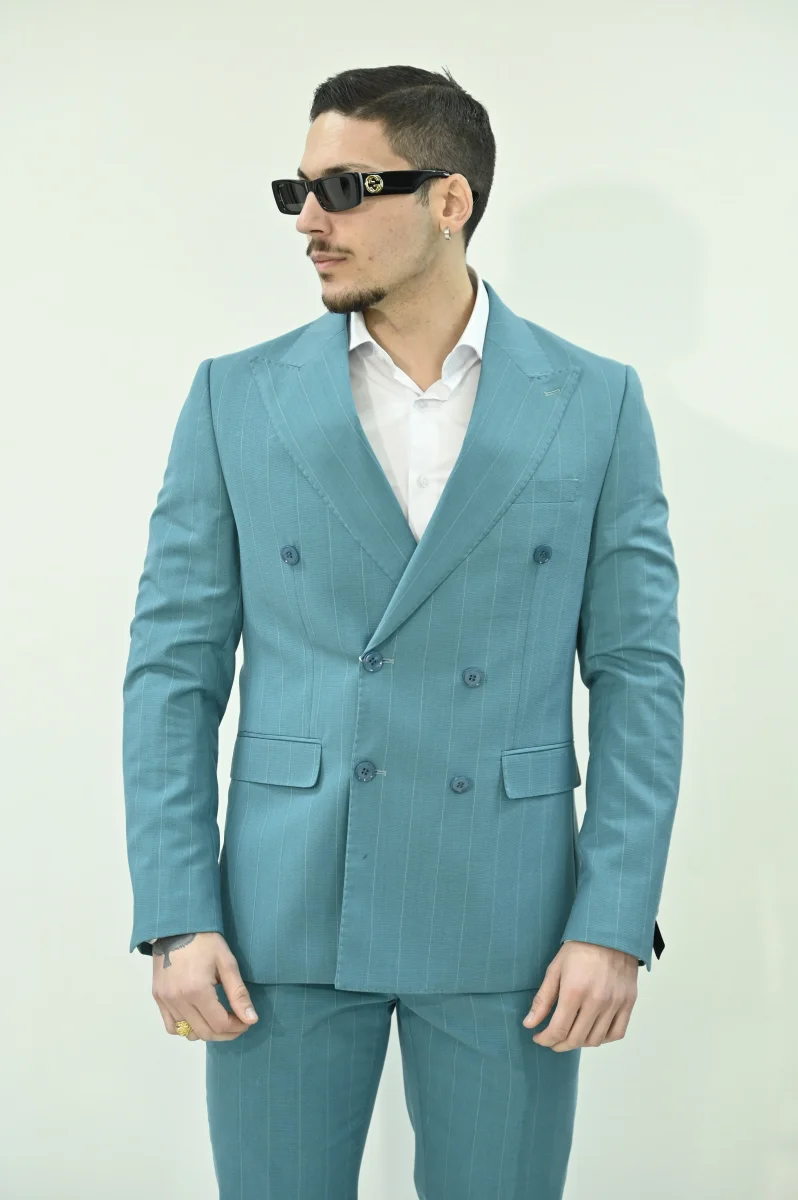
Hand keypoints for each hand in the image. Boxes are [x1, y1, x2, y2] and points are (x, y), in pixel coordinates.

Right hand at [151, 931, 258, 1041]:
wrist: (177, 927)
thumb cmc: (206, 941)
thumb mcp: (227, 963)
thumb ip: (238, 993)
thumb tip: (251, 1019)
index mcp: (197, 990)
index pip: (219, 1024)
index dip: (237, 1027)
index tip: (246, 1021)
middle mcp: (178, 1000)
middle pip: (205, 1033)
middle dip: (226, 1033)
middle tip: (237, 1022)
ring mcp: (166, 1001)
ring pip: (188, 1033)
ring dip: (207, 1032)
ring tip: (218, 1018)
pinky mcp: (158, 999)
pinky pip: (172, 1027)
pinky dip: (186, 1028)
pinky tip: (198, 1017)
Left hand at [522, 940, 638, 1050]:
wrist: (610, 933)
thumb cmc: (580, 949)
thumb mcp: (555, 970)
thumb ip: (543, 999)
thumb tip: (529, 1024)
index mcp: (575, 991)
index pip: (558, 1030)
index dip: (545, 1039)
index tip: (539, 1038)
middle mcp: (597, 1001)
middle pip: (576, 1039)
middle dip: (559, 1044)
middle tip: (552, 1039)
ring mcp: (615, 1003)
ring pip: (595, 1040)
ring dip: (579, 1043)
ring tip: (570, 1035)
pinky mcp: (628, 1003)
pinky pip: (616, 1033)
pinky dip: (602, 1038)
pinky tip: (591, 1031)